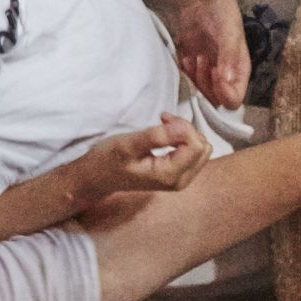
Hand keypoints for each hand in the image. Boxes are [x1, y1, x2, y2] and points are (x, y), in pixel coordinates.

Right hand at [71, 113, 210, 201]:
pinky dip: (184, 140)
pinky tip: (167, 136)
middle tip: (162, 121)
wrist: (97, 178)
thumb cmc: (108, 160)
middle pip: (202, 147)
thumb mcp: (127, 145)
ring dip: (185, 133)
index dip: (183, 127)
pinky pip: (194, 153)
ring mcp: (181, 180)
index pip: (196, 145)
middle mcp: (180, 181)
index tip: (162, 118)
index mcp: (170, 176)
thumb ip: (155, 137)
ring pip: (201, 149)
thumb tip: (182, 128)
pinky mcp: (179, 175)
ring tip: (163, 127)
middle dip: (186, 130)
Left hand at [167, 0, 250, 108]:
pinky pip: (188, 79)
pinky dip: (185, 73)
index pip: (235, 99)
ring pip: (201, 91)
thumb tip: (227, 81)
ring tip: (194, 57)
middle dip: (207, 86)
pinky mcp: (193, 64)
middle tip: (202, 62)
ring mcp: (208, 70)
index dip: (224, 94)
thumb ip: (229, 57)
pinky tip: (186, 56)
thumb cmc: (222, 13)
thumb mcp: (229, 33)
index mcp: (240, 70)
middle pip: (216, 99)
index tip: (215, 76)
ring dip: (195, 79)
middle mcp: (225, 75)